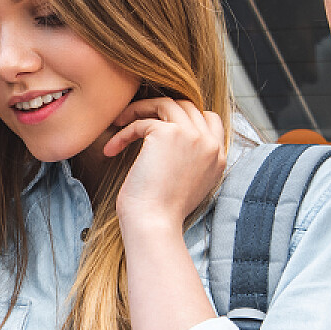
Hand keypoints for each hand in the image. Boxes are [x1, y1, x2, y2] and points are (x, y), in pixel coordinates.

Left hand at [105, 97, 225, 236]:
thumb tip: (170, 144)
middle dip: (159, 109)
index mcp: (218, 158)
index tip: (160, 123)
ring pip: (166, 104)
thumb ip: (190, 160)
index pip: (209, 120)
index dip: (184, 117)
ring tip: (120, 121)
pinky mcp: (167, 133)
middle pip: (187, 107)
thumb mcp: (189, 184)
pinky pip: (142, 121)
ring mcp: (192, 136)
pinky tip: (112, 149)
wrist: (154, 225)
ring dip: (140, 110)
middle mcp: (210, 144)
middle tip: (135, 118)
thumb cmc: (162, 213)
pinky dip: (123, 132)